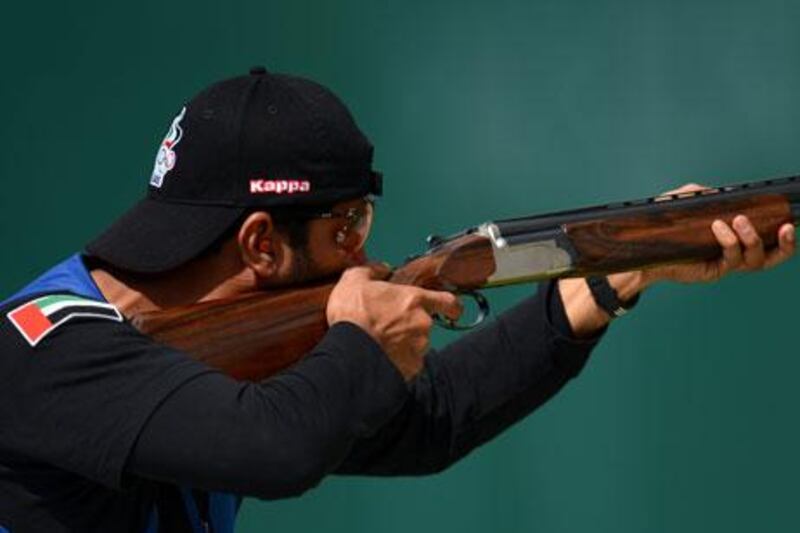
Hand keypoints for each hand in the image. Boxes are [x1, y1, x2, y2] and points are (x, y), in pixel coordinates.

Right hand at [326, 263, 462, 380]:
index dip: (452, 306)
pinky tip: (380, 358)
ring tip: (380, 343)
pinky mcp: (410, 369)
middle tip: (388, 326)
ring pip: (417, 345)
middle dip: (410, 326)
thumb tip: (381, 268)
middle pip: (425, 325)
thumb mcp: (354, 280)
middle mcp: (422, 324)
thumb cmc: (352, 313)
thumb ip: (371, 270)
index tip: (451, 310)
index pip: (449, 302)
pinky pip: (408, 364)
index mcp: (414, 300)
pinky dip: (398, 362)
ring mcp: (418, 348)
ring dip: (404, 344)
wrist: (347, 352)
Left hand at [639, 184, 795, 285]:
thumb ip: (696, 193)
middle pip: (770, 258)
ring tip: (739, 220)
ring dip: (752, 238)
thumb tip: (711, 191)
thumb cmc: (666, 230)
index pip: (769, 241)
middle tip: (784, 227)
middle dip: (784, 245)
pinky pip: (730, 259)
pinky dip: (729, 241)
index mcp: (736, 239)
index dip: (785, 237)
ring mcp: (725, 264)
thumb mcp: (681, 205)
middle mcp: (735, 254)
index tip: (791, 220)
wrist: (646, 252)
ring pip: (753, 260)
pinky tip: (718, 227)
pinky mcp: (713, 271)